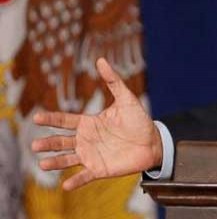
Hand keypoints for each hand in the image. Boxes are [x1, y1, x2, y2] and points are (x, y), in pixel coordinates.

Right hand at [31, 57, 161, 189]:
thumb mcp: (126, 99)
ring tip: (43, 164)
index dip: (51, 119)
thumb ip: (113, 81)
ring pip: (68, 159)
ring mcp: (91, 155)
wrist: (153, 142)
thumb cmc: (138, 120)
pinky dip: (75, 181)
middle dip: (48, 143)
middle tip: (35, 144)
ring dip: (55, 162)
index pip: (65, 121)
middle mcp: (86, 140)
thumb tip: (101, 60)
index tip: (36, 117)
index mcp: (89, 123)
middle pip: (62, 142)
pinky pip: (85, 176)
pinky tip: (66, 185)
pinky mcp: (100, 169)